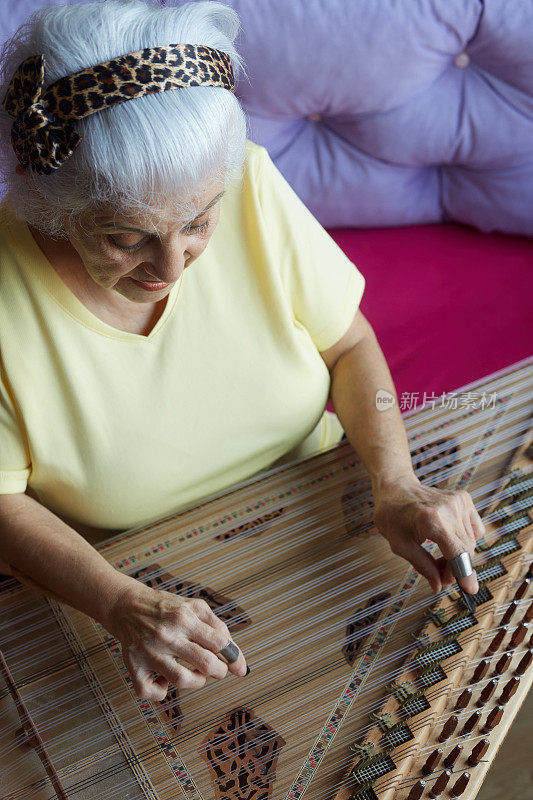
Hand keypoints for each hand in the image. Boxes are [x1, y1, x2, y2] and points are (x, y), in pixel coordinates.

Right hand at [104, 581, 247, 699]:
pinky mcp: (134, 666)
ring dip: (196, 682)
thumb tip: (232, 651)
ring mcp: (149, 652)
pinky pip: (150, 692)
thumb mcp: (193, 606)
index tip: (237, 665)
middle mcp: (167, 635)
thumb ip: (216, 625)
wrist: (127, 606)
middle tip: (218, 671)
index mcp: (184, 618)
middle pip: (204, 663)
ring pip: (181, 680)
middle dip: (219, 671)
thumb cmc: (165, 608)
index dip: (234, 657)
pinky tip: (165, 681)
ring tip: (196, 675)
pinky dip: (161, 693)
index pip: (218, 642)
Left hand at [373, 474, 484, 594]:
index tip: (469, 590)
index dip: (464, 574)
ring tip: (438, 554)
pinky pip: (474, 529)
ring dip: (458, 554)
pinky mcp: (463, 498)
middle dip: (454, 568)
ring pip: (470, 542)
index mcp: (431, 520)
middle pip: (465, 550)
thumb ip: (422, 566)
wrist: (396, 487)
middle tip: (439, 574)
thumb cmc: (392, 514)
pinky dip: (464, 538)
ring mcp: (458, 502)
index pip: (457, 553)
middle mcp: (449, 509)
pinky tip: (448, 537)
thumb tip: (438, 585)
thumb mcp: (400, 545)